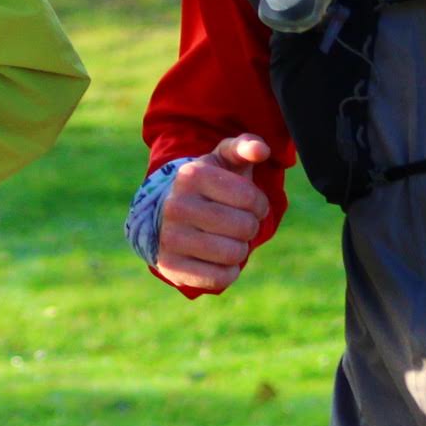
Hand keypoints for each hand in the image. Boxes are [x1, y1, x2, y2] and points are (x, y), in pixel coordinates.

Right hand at [156, 133, 274, 293]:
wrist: (163, 215)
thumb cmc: (207, 186)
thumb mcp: (222, 160)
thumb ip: (244, 147)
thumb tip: (261, 150)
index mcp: (191, 175)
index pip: (250, 197)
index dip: (259, 205)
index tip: (250, 205)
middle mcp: (176, 206)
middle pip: (244, 227)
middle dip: (250, 227)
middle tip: (238, 224)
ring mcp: (169, 238)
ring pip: (233, 254)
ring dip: (240, 250)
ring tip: (228, 240)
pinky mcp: (170, 267)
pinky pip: (219, 278)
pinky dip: (228, 272)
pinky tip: (219, 261)